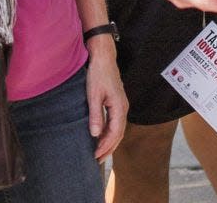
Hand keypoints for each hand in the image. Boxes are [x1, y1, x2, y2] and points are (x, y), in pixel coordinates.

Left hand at [84, 40, 127, 159]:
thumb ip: (96, 115)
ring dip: (110, 141)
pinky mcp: (117, 101)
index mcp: (119, 107)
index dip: (105, 146)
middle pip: (119, 133)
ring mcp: (121, 104)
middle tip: (98, 160)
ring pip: (118, 128)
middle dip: (109, 148)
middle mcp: (123, 107)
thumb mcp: (93, 94)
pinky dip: (109, 132)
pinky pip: (115, 121)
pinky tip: (101, 135)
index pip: (115, 133)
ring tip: (99, 152)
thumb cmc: (98, 73)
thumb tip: (95, 134)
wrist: (103, 56)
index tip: (95, 155)